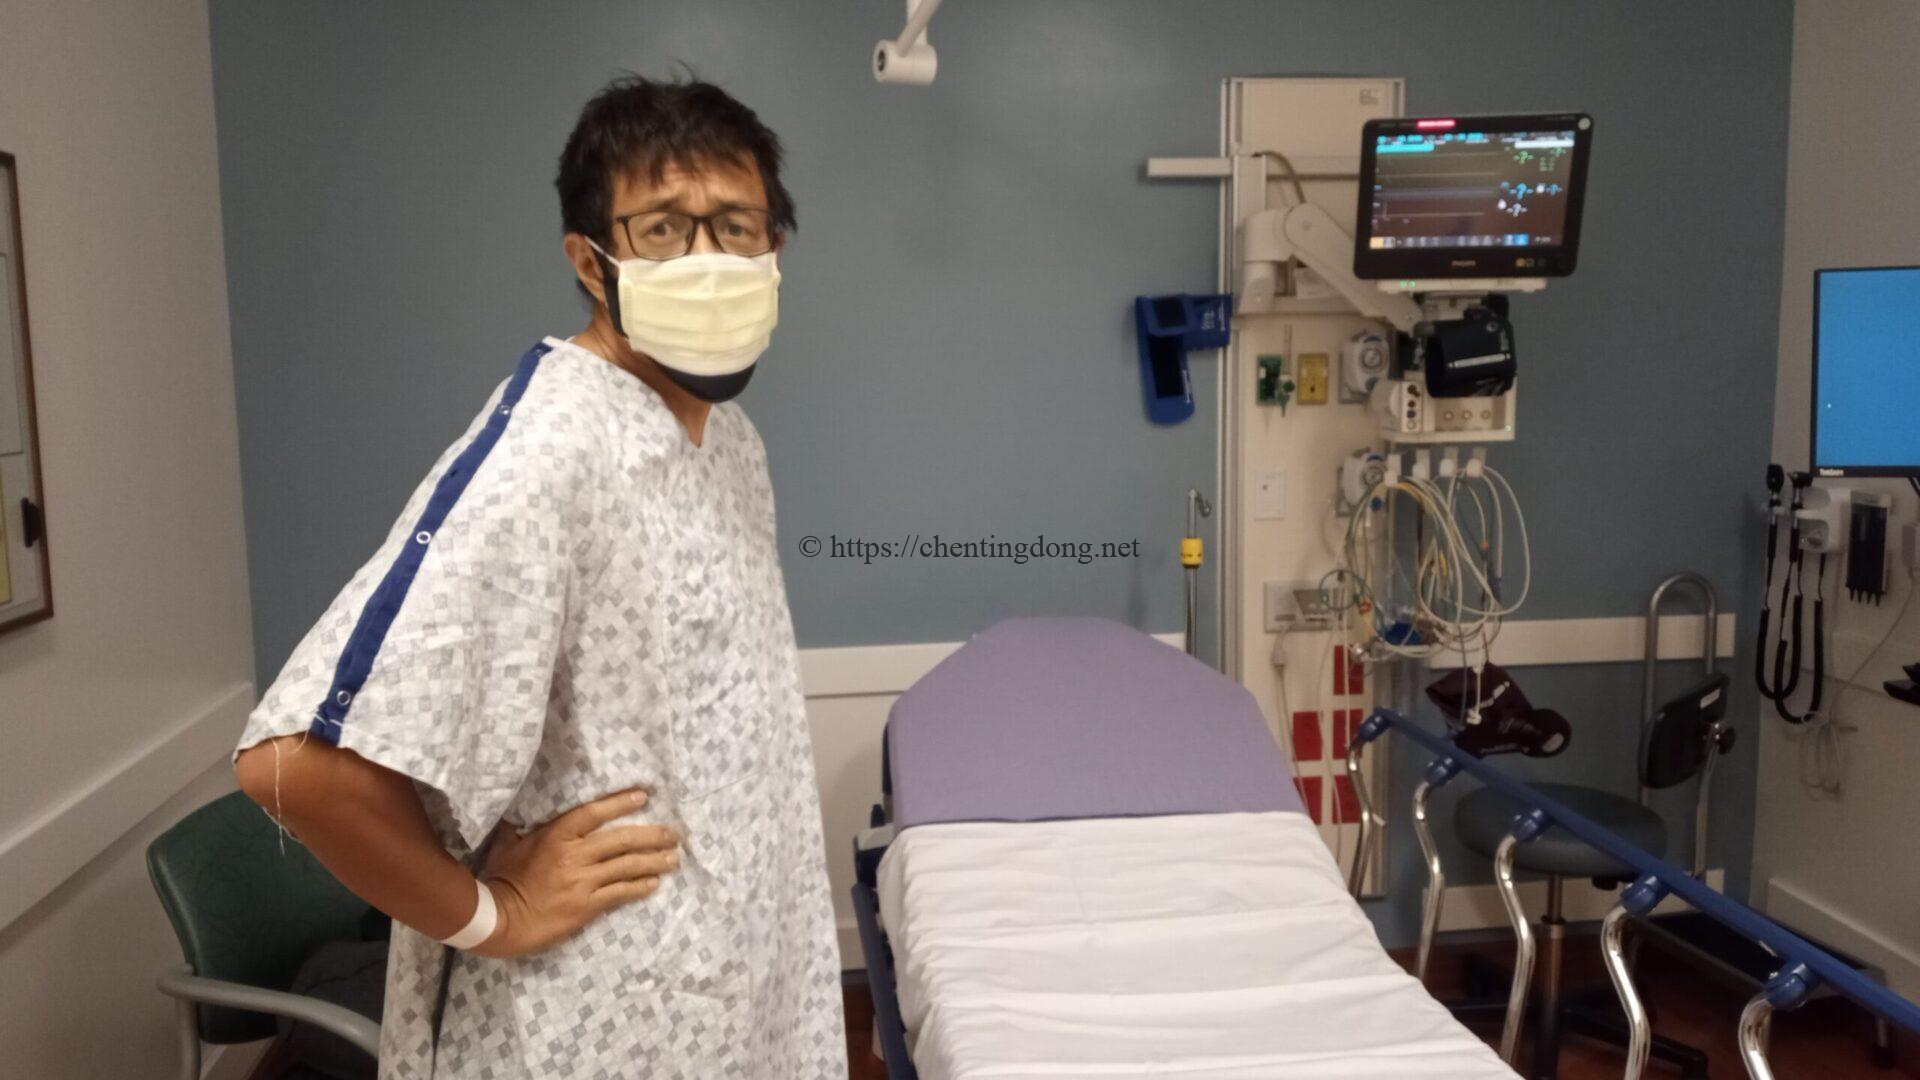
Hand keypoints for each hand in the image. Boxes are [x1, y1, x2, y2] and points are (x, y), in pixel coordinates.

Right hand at [469, 787, 679, 958]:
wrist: (500, 920)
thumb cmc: (502, 879)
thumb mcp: (506, 845)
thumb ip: (518, 826)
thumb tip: (516, 812)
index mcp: (556, 835)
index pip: (595, 812)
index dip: (621, 803)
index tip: (644, 796)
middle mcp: (575, 855)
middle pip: (622, 839)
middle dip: (651, 835)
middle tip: (672, 833)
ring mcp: (583, 882)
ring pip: (627, 866)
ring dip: (653, 861)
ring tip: (673, 858)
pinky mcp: (587, 906)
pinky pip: (620, 893)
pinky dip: (639, 887)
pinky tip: (654, 883)